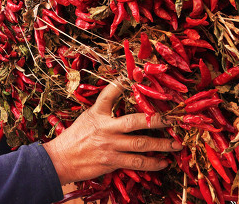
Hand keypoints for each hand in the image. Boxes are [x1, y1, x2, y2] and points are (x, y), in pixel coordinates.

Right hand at [42, 81, 182, 184]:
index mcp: (97, 112)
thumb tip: (124, 89)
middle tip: (174, 119)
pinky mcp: (112, 161)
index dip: (124, 82)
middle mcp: (105, 127)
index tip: (138, 74)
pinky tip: (163, 163)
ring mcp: (110, 145)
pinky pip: (136, 162)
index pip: (111, 92)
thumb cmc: (76, 136)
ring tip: (177, 144)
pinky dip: (151, 163)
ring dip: (161, 145)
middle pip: (135, 121)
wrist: (61, 159)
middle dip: (157, 120)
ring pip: (141, 144)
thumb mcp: (89, 115)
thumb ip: (106, 106)